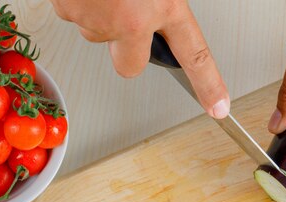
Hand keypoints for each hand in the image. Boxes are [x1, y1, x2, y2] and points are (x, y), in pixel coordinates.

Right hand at [49, 0, 229, 118]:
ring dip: (99, 14)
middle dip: (126, 49)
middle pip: (130, 65)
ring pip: (97, 34)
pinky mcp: (66, 9)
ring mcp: (95, 18)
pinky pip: (73, 13)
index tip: (218, 107)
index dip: (209, 84)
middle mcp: (130, 19)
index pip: (195, 54)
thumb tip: (165, 3)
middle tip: (124, 15)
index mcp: (164, 3)